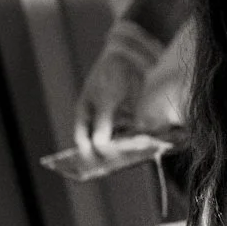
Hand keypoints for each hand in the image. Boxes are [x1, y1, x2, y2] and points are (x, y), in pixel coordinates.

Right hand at [73, 20, 161, 153]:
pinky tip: (144, 144)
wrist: (131, 61)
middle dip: (109, 152)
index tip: (95, 164)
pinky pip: (132, 133)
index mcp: (84, 115)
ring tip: (133, 156)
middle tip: (117, 164)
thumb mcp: (106, 101)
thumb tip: (99, 146)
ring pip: (118, 139)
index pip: (82, 139)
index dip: (87, 152)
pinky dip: (136, 138)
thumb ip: (103, 124)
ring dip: (125, 147)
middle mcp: (98, 120)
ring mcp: (114, 119)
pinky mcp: (130, 118)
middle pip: (101, 142)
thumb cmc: (110, 77)